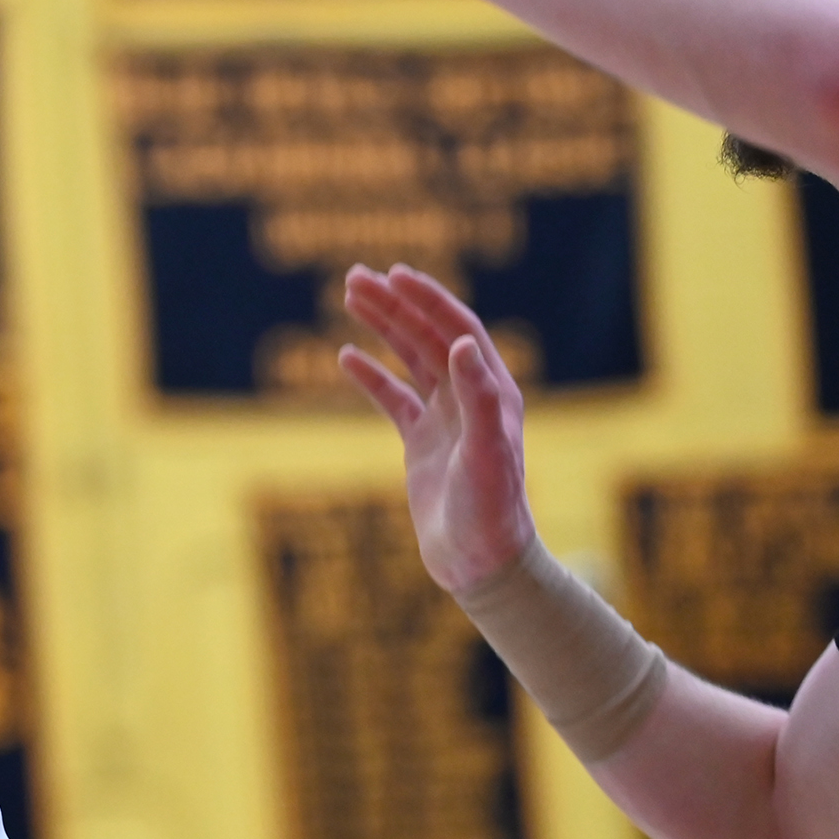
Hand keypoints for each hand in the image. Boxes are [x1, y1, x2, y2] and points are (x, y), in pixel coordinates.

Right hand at [337, 264, 538, 593]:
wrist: (482, 563)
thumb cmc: (491, 511)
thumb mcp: (487, 453)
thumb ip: (480, 398)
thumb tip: (461, 343)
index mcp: (494, 392)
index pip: (458, 330)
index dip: (428, 300)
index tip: (395, 275)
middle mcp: (471, 398)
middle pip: (429, 336)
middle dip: (395, 304)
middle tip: (356, 277)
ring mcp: (445, 419)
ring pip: (410, 358)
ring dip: (382, 326)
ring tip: (349, 296)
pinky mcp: (423, 442)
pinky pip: (394, 398)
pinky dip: (370, 375)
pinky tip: (345, 356)